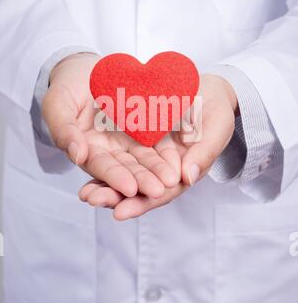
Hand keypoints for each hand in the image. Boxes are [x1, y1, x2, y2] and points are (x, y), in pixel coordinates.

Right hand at [42, 53, 179, 198]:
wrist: (85, 68)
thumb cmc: (66, 86)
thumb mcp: (57, 105)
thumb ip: (63, 130)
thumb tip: (77, 155)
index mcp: (88, 150)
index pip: (102, 167)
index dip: (114, 177)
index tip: (129, 187)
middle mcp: (111, 150)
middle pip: (128, 168)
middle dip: (143, 180)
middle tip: (159, 189)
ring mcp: (129, 140)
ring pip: (146, 158)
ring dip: (158, 169)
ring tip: (172, 179)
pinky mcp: (145, 128)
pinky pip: (158, 139)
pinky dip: (167, 150)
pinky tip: (178, 159)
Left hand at [79, 73, 237, 219]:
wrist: (208, 90)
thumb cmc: (217, 111)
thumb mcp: (216, 129)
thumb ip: (204, 153)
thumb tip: (187, 178)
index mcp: (182, 172)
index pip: (161, 193)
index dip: (141, 203)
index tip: (120, 212)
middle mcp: (162, 168)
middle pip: (138, 188)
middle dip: (114, 196)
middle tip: (92, 201)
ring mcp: (149, 153)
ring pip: (126, 172)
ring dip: (104, 183)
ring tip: (84, 193)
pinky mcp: (139, 137)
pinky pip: (120, 150)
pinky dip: (105, 158)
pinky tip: (85, 160)